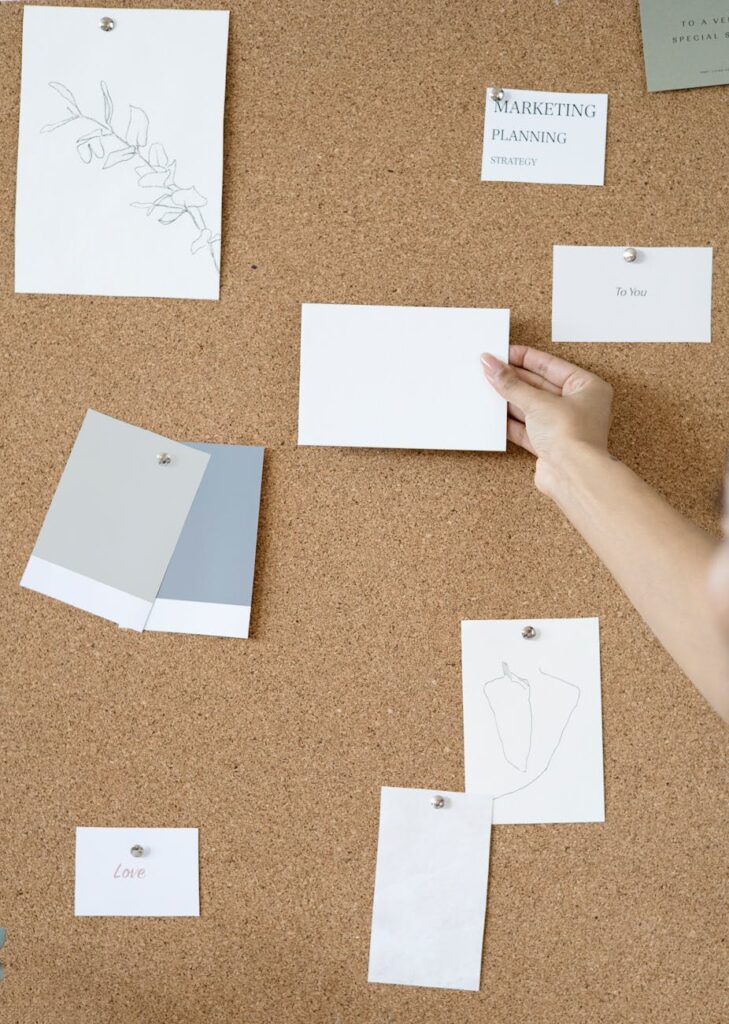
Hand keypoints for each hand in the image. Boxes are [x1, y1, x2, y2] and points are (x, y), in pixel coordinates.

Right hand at [480, 346, 613, 492]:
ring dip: (510, 399)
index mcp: (587, 388)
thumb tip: (493, 366)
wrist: (574, 476)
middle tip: (491, 369)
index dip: (526, 358)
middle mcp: (578, 406)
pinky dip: (510, 421)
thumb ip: (511, 384)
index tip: (504, 353)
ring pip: (531, 407)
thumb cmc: (574, 437)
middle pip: (539, 386)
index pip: (551, 365)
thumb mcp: (537, 402)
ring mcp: (563, 426)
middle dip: (514, 379)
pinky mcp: (549, 445)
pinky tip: (495, 414)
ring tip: (488, 388)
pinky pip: (527, 428)